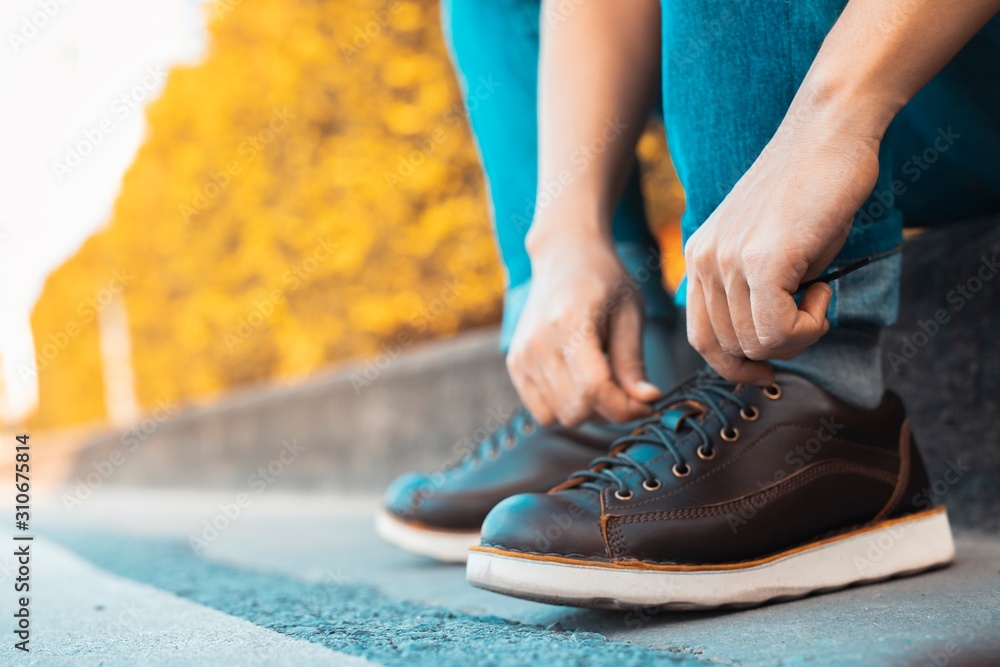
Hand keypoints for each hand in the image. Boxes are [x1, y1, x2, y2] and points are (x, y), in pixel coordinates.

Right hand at [507, 230, 658, 426]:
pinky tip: (580, 383)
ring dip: (589, 411)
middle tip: (629, 392)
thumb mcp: (630, 313)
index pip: (594, 388)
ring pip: (560, 415)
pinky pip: (543, 411)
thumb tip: (646, 400)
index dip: (625, 407)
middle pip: (577, 408)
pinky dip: (566, 407)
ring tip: (604, 382)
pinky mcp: (515, 364)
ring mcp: (522, 354)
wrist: (564, 257)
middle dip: (610, 410)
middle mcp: (538, 341)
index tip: (646, 404)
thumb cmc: (604, 281)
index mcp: (569, 322)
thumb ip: (633, 361)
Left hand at [683, 107, 881, 384]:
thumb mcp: (767, 249)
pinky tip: (821, 288)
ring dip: (799, 334)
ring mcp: (728, 261)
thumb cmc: (809, 191)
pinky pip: (778, 331)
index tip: (766, 371)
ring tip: (816, 291)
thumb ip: (752, 293)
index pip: (701, 339)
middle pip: (731, 349)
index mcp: (699, 259)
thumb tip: (762, 348)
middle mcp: (703, 261)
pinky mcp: (762, 261)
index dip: (734, 365)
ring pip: (757, 344)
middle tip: (810, 312)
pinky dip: (809, 324)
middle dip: (778, 348)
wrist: (829, 132)